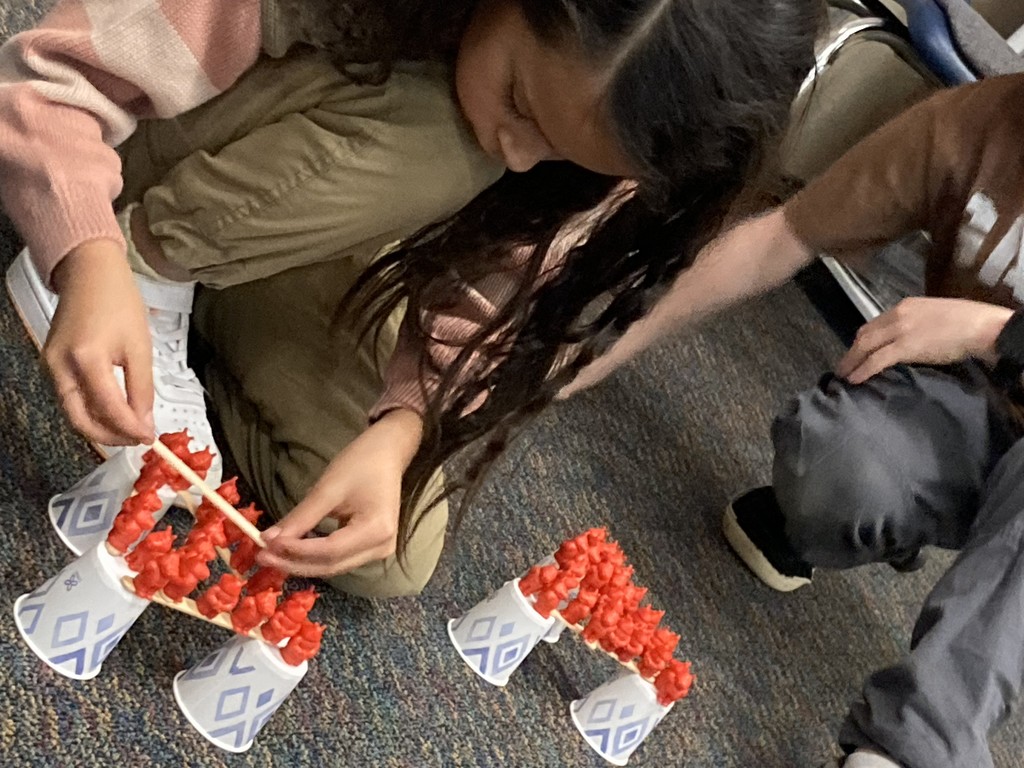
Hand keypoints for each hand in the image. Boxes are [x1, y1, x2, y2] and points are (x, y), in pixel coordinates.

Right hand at [45, 240, 154, 444]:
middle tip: (137, 439)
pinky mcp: (50, 364)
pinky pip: (70, 398)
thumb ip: (142, 388)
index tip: (150, 437)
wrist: (90, 274)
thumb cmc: (118, 302)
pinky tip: (114, 412)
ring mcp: (50, 366)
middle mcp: (60, 366)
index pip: (109, 408)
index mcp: (86, 358)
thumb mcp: (140, 347)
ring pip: (73, 412)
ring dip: (101, 426)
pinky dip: (91, 411)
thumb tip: (144, 422)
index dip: (130, 428)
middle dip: (110, 436)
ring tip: (130, 428)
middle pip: (80, 420)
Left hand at [256, 409, 424, 577]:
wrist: (388, 453)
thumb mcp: (329, 488)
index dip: (296, 551)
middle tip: (261, 555)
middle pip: (331, 565)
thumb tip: (269, 538)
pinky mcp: (370, 547)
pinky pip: (338, 558)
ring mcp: (378, 550)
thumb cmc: (361, 464)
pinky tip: (291, 551)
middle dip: (294, 562)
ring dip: (301, 563)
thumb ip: (301, 517)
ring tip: (272, 555)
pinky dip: (313, 556)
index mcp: (376, 530)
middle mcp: (381, 548)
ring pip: (333, 566)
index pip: (329, 551)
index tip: (265, 544)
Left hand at [836, 297, 1012, 384]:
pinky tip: (855, 379)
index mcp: (904, 306)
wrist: (980, 326)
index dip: (861, 340)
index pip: (874, 323)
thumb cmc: (965, 322)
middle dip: (851, 352)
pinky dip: (863, 370)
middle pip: (864, 334)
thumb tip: (906, 340)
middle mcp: (897, 315)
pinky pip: (877, 360)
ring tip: (844, 376)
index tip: (855, 352)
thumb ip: (915, 324)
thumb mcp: (933, 315)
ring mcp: (900, 330)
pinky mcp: (906, 346)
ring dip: (852, 362)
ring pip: (866, 346)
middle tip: (843, 367)